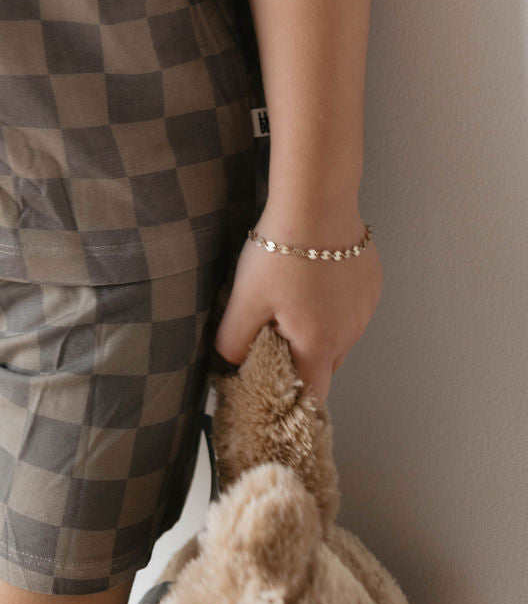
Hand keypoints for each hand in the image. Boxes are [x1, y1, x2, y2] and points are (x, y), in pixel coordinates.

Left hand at [212, 204, 382, 405]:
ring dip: (317, 330)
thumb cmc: (282, 252)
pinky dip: (332, 305)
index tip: (276, 396)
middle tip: (273, 334)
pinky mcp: (371, 284)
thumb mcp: (246, 299)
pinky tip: (313, 277)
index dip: (292, 402)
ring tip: (291, 299)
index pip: (312, 397)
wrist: (317, 201)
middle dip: (300, 361)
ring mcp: (365, 308)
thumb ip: (234, 341)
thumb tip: (230, 364)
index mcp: (319, 345)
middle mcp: (350, 333)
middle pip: (324, 366)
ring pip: (339, 336)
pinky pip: (351, 308)